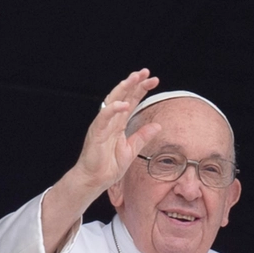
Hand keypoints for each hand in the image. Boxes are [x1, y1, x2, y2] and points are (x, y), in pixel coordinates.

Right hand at [41, 70, 161, 252]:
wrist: (95, 180)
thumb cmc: (109, 166)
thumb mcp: (131, 149)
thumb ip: (142, 136)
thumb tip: (158, 125)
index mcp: (119, 123)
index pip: (131, 101)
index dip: (141, 89)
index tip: (154, 80)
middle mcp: (110, 120)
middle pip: (123, 96)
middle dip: (134, 83)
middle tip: (146, 72)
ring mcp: (102, 125)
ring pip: (112, 101)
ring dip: (123, 89)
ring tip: (134, 78)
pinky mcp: (96, 133)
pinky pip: (103, 118)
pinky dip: (113, 109)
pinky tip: (123, 104)